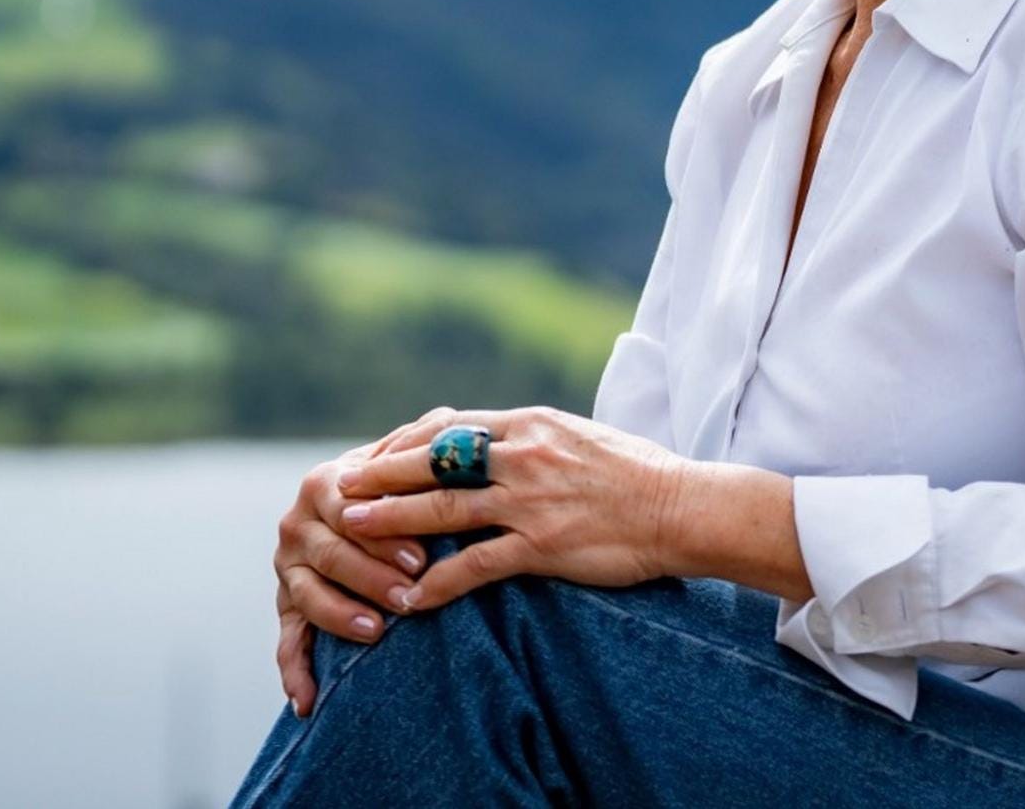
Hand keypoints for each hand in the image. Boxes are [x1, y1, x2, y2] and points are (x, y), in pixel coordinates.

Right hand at [270, 427, 443, 716]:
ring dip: (338, 615)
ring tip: (376, 632)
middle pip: (327, 552)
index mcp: (325, 483)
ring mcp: (288, 568)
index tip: (420, 555)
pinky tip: (309, 702)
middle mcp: (297, 524)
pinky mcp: (287, 607)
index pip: (347, 507)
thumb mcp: (411, 461)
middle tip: (409, 595)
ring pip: (305, 595)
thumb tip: (447, 420)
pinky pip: (286, 642)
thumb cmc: (403, 486)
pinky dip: (294, 672)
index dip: (382, 532)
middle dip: (369, 575)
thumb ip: (426, 443)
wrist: (373, 516)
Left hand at [330, 405, 693, 610]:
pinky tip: (410, 600)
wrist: (684, 508)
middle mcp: (523, 455)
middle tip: (340, 486)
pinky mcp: (543, 545)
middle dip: (381, 474)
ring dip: (392, 520)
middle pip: (433, 460)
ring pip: (444, 507)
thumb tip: (501, 442)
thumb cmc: (639, 474)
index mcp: (530, 424)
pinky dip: (438, 583)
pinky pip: (476, 565)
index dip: (404, 443)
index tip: (373, 456)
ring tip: (352, 531)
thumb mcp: (580, 436)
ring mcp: (531, 500)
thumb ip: (535, 439)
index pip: (448, 426)